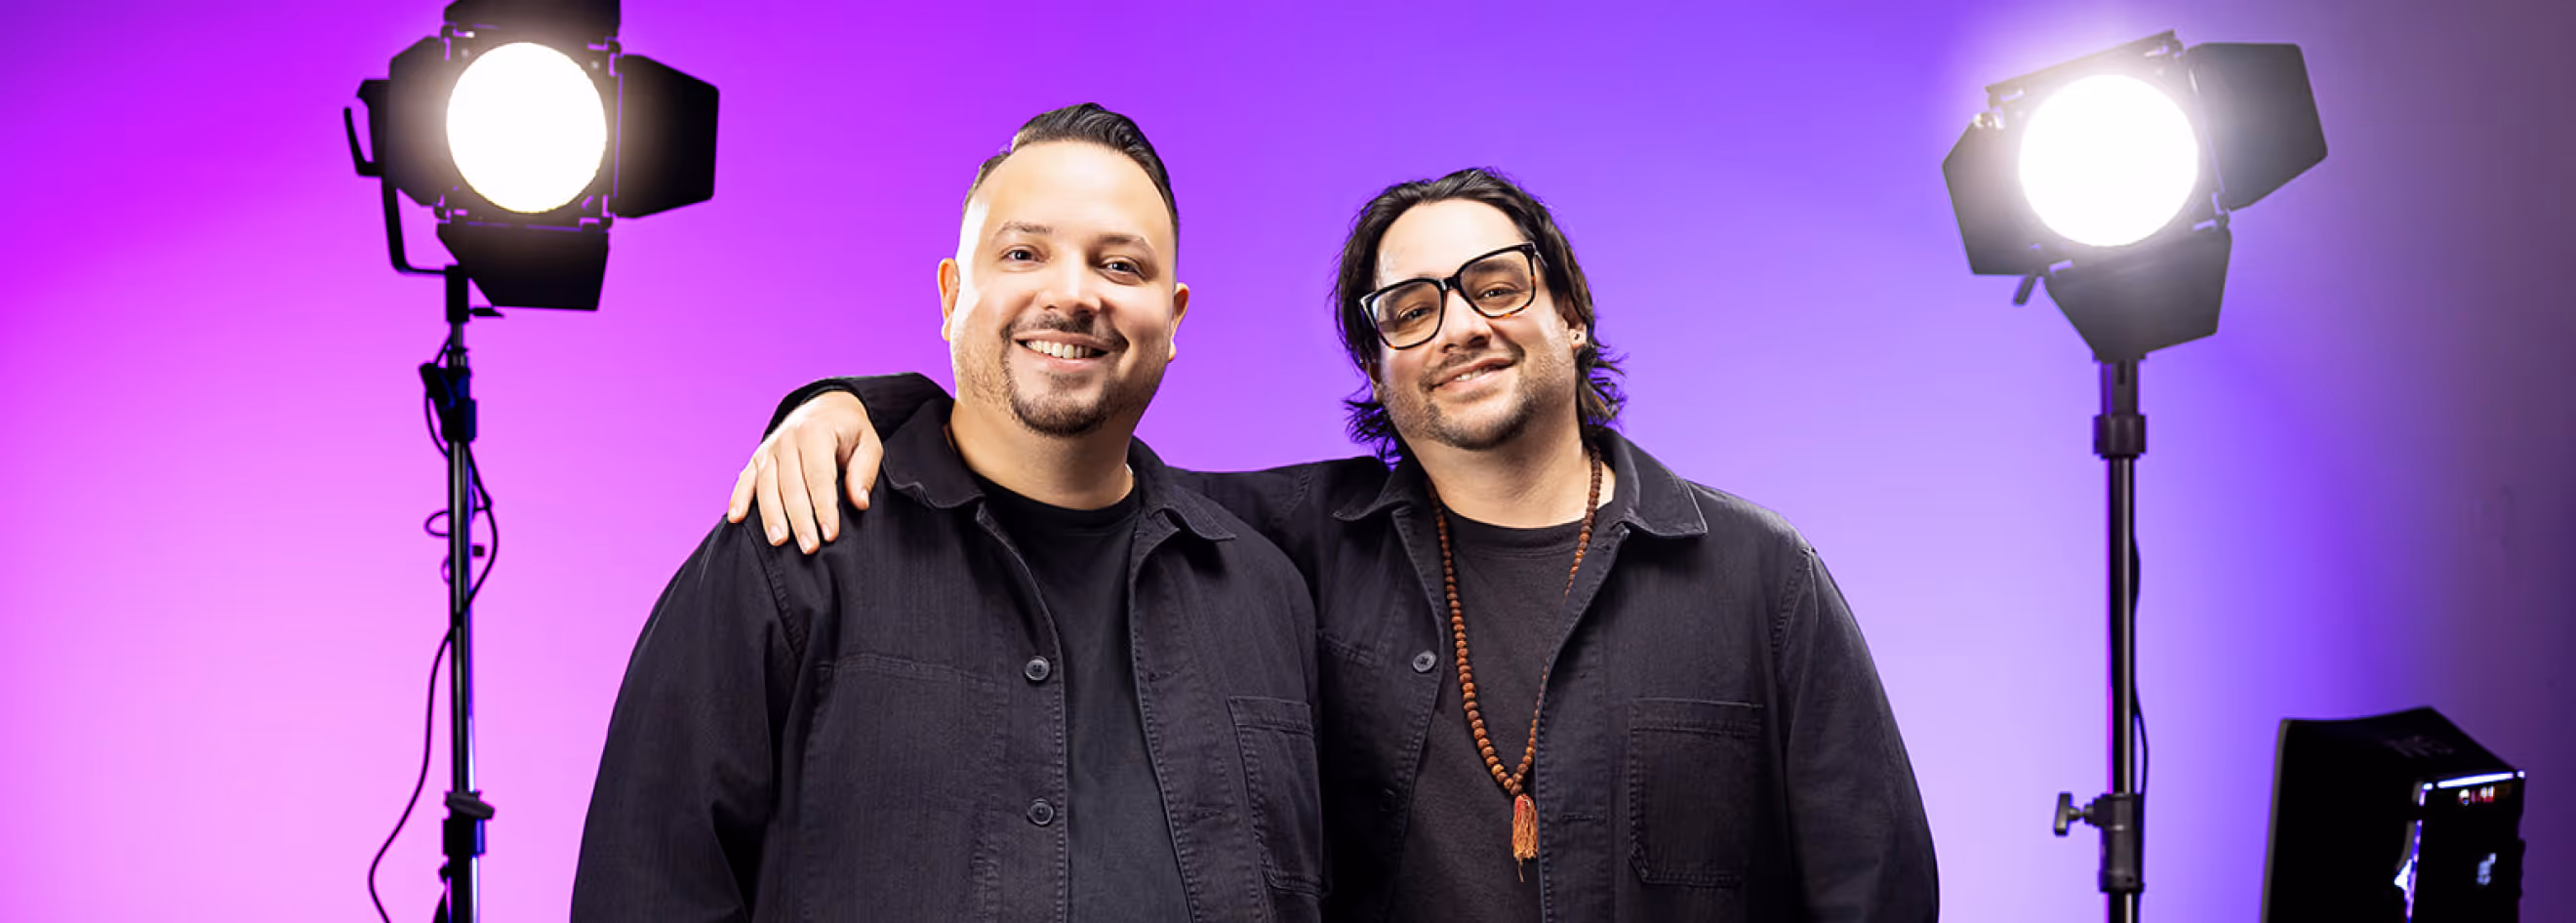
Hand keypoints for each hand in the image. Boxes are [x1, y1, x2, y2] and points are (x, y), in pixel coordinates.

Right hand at [726, 390, 881, 552]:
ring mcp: (769, 449)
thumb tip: (859, 502)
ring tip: (779, 541)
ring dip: (771, 516)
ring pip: (767, 486)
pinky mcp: (758, 458)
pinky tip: (736, 518)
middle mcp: (788, 439)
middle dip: (800, 519)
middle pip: (791, 486)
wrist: (825, 407)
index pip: (819, 477)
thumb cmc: (849, 431)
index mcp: (815, 432)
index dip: (824, 507)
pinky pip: (746, 479)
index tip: (830, 534)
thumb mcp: (869, 444)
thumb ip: (864, 472)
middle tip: (809, 547)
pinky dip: (738, 498)